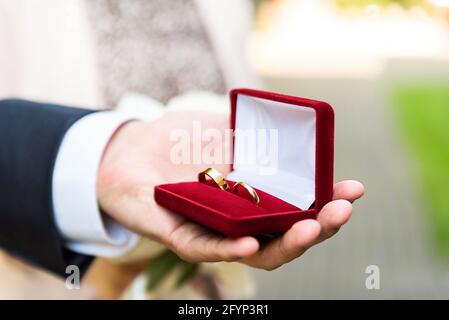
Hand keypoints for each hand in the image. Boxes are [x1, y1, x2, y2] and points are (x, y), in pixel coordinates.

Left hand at [97, 112, 363, 269]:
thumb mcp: (225, 129)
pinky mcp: (185, 238)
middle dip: (320, 226)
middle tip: (341, 211)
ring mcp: (218, 232)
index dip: (328, 201)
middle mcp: (244, 220)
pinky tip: (255, 241)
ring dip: (289, 243)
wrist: (130, 147)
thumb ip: (256, 136)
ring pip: (259, 252)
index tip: (353, 188)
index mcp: (258, 196)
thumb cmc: (180, 138)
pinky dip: (233, 247)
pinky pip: (210, 248)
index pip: (300, 207)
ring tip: (313, 227)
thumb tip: (300, 138)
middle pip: (288, 235)